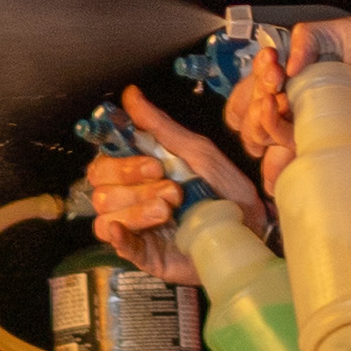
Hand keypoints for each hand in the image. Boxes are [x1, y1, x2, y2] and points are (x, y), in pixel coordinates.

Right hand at [87, 88, 261, 281]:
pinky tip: (124, 229)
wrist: (250, 230)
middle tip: (172, 190)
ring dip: (137, 209)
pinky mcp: (143, 255)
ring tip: (170, 210)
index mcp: (138, 175)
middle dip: (134, 187)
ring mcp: (134, 230)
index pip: (103, 165)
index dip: (122, 165)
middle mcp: (130, 200)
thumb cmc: (226, 191)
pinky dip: (118, 234)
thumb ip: (161, 127)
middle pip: (101, 190)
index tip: (155, 165)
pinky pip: (116, 245)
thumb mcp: (197, 153)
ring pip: (106, 216)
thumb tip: (130, 94)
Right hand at [243, 17, 350, 185]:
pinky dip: (272, 167)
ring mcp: (305, 134)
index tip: (276, 74)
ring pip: (260, 138)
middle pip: (251, 109)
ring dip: (260, 130)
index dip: (257, 76)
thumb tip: (286, 65)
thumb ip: (313, 35)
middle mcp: (296, 104)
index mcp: (300, 73)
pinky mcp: (317, 159)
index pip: (259, 77)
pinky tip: (280, 158)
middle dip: (254, 105)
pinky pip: (282, 168)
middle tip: (275, 100)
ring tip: (281, 122)